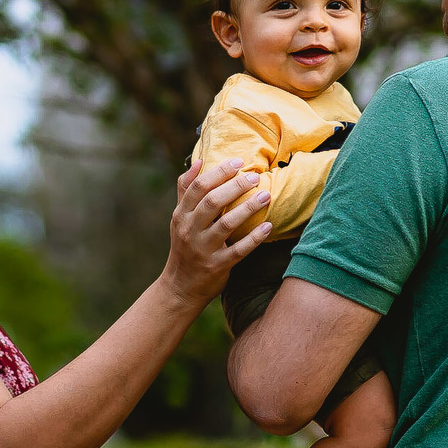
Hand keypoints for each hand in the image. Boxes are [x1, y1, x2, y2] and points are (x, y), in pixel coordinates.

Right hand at [161, 159, 271, 309]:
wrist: (180, 287)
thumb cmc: (184, 246)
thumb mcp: (180, 218)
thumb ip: (186, 189)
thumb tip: (199, 161)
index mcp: (181, 215)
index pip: (198, 187)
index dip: (218, 172)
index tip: (238, 162)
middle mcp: (190, 230)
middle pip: (212, 202)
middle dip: (235, 187)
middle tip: (254, 177)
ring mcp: (203, 249)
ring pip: (226, 224)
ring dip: (247, 208)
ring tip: (266, 195)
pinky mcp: (217, 266)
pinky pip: (238, 250)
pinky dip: (254, 238)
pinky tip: (268, 226)